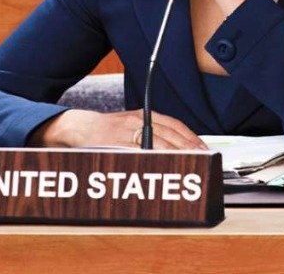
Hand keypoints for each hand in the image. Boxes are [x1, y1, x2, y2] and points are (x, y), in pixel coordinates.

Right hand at [29, 108, 207, 149]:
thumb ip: (154, 131)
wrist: (79, 128)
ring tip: (190, 166)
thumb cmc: (108, 130)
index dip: (191, 137)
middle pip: (169, 136)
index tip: (204, 149)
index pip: (174, 125)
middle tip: (203, 159)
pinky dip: (154, 160)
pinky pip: (139, 153)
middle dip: (188, 148)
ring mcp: (126, 133)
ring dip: (176, 155)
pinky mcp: (116, 144)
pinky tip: (164, 168)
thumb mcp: (132, 123)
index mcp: (143, 115)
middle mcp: (137, 121)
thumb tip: (180, 145)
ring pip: (157, 145)